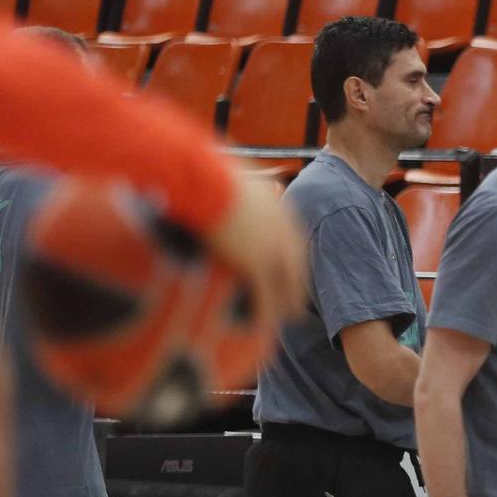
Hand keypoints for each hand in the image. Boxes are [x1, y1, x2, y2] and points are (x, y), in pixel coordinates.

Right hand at [206, 171, 307, 329]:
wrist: (200, 176)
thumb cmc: (201, 167)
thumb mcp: (227, 170)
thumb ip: (232, 183)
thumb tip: (219, 177)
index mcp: (278, 208)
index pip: (292, 242)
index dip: (290, 262)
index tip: (288, 275)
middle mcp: (283, 230)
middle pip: (295, 267)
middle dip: (294, 287)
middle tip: (293, 307)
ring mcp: (272, 248)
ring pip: (285, 286)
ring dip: (284, 307)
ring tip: (281, 324)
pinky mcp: (256, 263)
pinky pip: (264, 296)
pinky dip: (265, 315)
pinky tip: (263, 329)